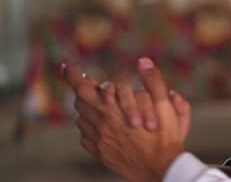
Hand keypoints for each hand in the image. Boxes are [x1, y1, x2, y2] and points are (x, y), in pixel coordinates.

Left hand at [61, 58, 187, 181]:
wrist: (161, 169)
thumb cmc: (164, 137)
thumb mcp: (164, 105)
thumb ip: (153, 81)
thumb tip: (143, 61)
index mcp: (111, 110)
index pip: (82, 88)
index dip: (72, 76)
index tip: (66, 68)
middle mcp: (99, 125)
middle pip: (80, 102)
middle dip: (85, 91)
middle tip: (90, 84)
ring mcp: (97, 141)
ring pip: (81, 119)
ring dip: (88, 109)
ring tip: (100, 105)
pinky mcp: (100, 153)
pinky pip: (85, 136)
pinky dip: (89, 127)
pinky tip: (103, 126)